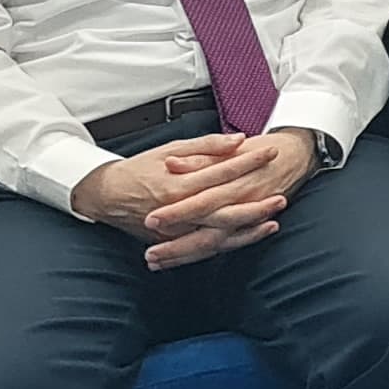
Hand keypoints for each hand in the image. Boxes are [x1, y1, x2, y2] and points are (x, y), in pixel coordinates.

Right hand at [72, 135, 292, 269]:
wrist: (107, 195)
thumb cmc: (140, 168)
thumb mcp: (172, 148)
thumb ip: (206, 146)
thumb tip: (238, 140)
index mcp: (178, 183)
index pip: (222, 172)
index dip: (249, 161)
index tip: (271, 151)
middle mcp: (178, 210)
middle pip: (224, 212)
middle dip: (255, 206)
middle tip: (281, 197)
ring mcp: (176, 231)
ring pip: (217, 235)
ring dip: (247, 231)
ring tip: (272, 221)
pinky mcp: (174, 241)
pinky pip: (205, 248)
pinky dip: (229, 244)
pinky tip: (249, 237)